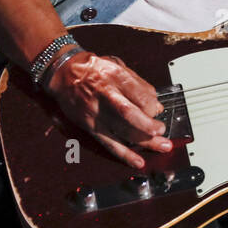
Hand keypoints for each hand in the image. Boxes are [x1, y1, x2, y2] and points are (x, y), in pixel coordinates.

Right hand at [43, 51, 172, 167]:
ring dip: (145, 142)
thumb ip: (138, 84)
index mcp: (116, 77)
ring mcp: (97, 112)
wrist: (65, 73)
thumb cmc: (94, 69)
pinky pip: (109, 143)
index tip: (158, 111)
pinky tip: (137, 161)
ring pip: (123, 131)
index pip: (141, 95)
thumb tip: (156, 104)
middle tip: (162, 131)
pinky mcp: (90, 126)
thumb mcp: (118, 66)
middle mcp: (106, 95)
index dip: (153, 106)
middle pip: (131, 115)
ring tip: (161, 146)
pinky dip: (125, 154)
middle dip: (150, 126)